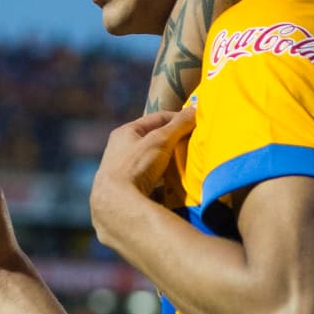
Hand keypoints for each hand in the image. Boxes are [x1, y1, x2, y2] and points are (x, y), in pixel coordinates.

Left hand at [89, 106, 194, 245]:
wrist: (117, 204)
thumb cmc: (136, 166)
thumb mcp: (160, 140)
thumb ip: (178, 125)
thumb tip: (196, 109)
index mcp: (125, 133)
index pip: (157, 118)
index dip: (178, 119)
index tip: (196, 124)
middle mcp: (120, 150)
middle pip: (153, 140)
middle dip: (173, 142)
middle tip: (192, 145)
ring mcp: (122, 171)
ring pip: (152, 161)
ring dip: (168, 163)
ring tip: (185, 166)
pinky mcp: (127, 190)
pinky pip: (150, 180)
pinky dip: (162, 180)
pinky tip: (173, 185)